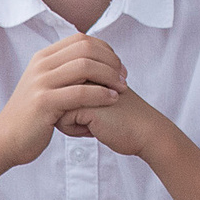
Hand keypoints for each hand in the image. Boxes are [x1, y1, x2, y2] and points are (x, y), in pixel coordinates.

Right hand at [0, 35, 126, 166]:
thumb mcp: (46, 86)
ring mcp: (41, 82)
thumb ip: (64, 72)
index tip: (118, 66)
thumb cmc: (33, 116)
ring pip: (85, 67)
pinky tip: (112, 100)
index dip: (105, 49)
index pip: (81, 39)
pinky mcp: (44, 102)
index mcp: (43, 57)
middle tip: (124, 77)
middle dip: (111, 61)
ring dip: (110, 76)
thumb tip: (93, 61)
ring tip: (121, 88)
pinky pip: (80, 92)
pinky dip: (101, 94)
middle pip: (86, 49)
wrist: (5, 140)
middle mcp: (41, 65)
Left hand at [57, 74, 174, 158]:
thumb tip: (54, 99)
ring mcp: (86, 84)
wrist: (145, 131)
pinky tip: (94, 130)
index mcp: (90, 68)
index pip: (61, 91)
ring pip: (57, 109)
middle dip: (68, 114)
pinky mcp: (85, 100)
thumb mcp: (99, 99)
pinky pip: (62, 120)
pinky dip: (74, 130)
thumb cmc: (122, 119)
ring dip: (71, 122)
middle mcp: (87, 73)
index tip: (94, 111)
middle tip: (94, 119)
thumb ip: (80, 91)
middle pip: (57, 98)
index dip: (72, 107)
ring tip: (94, 124)